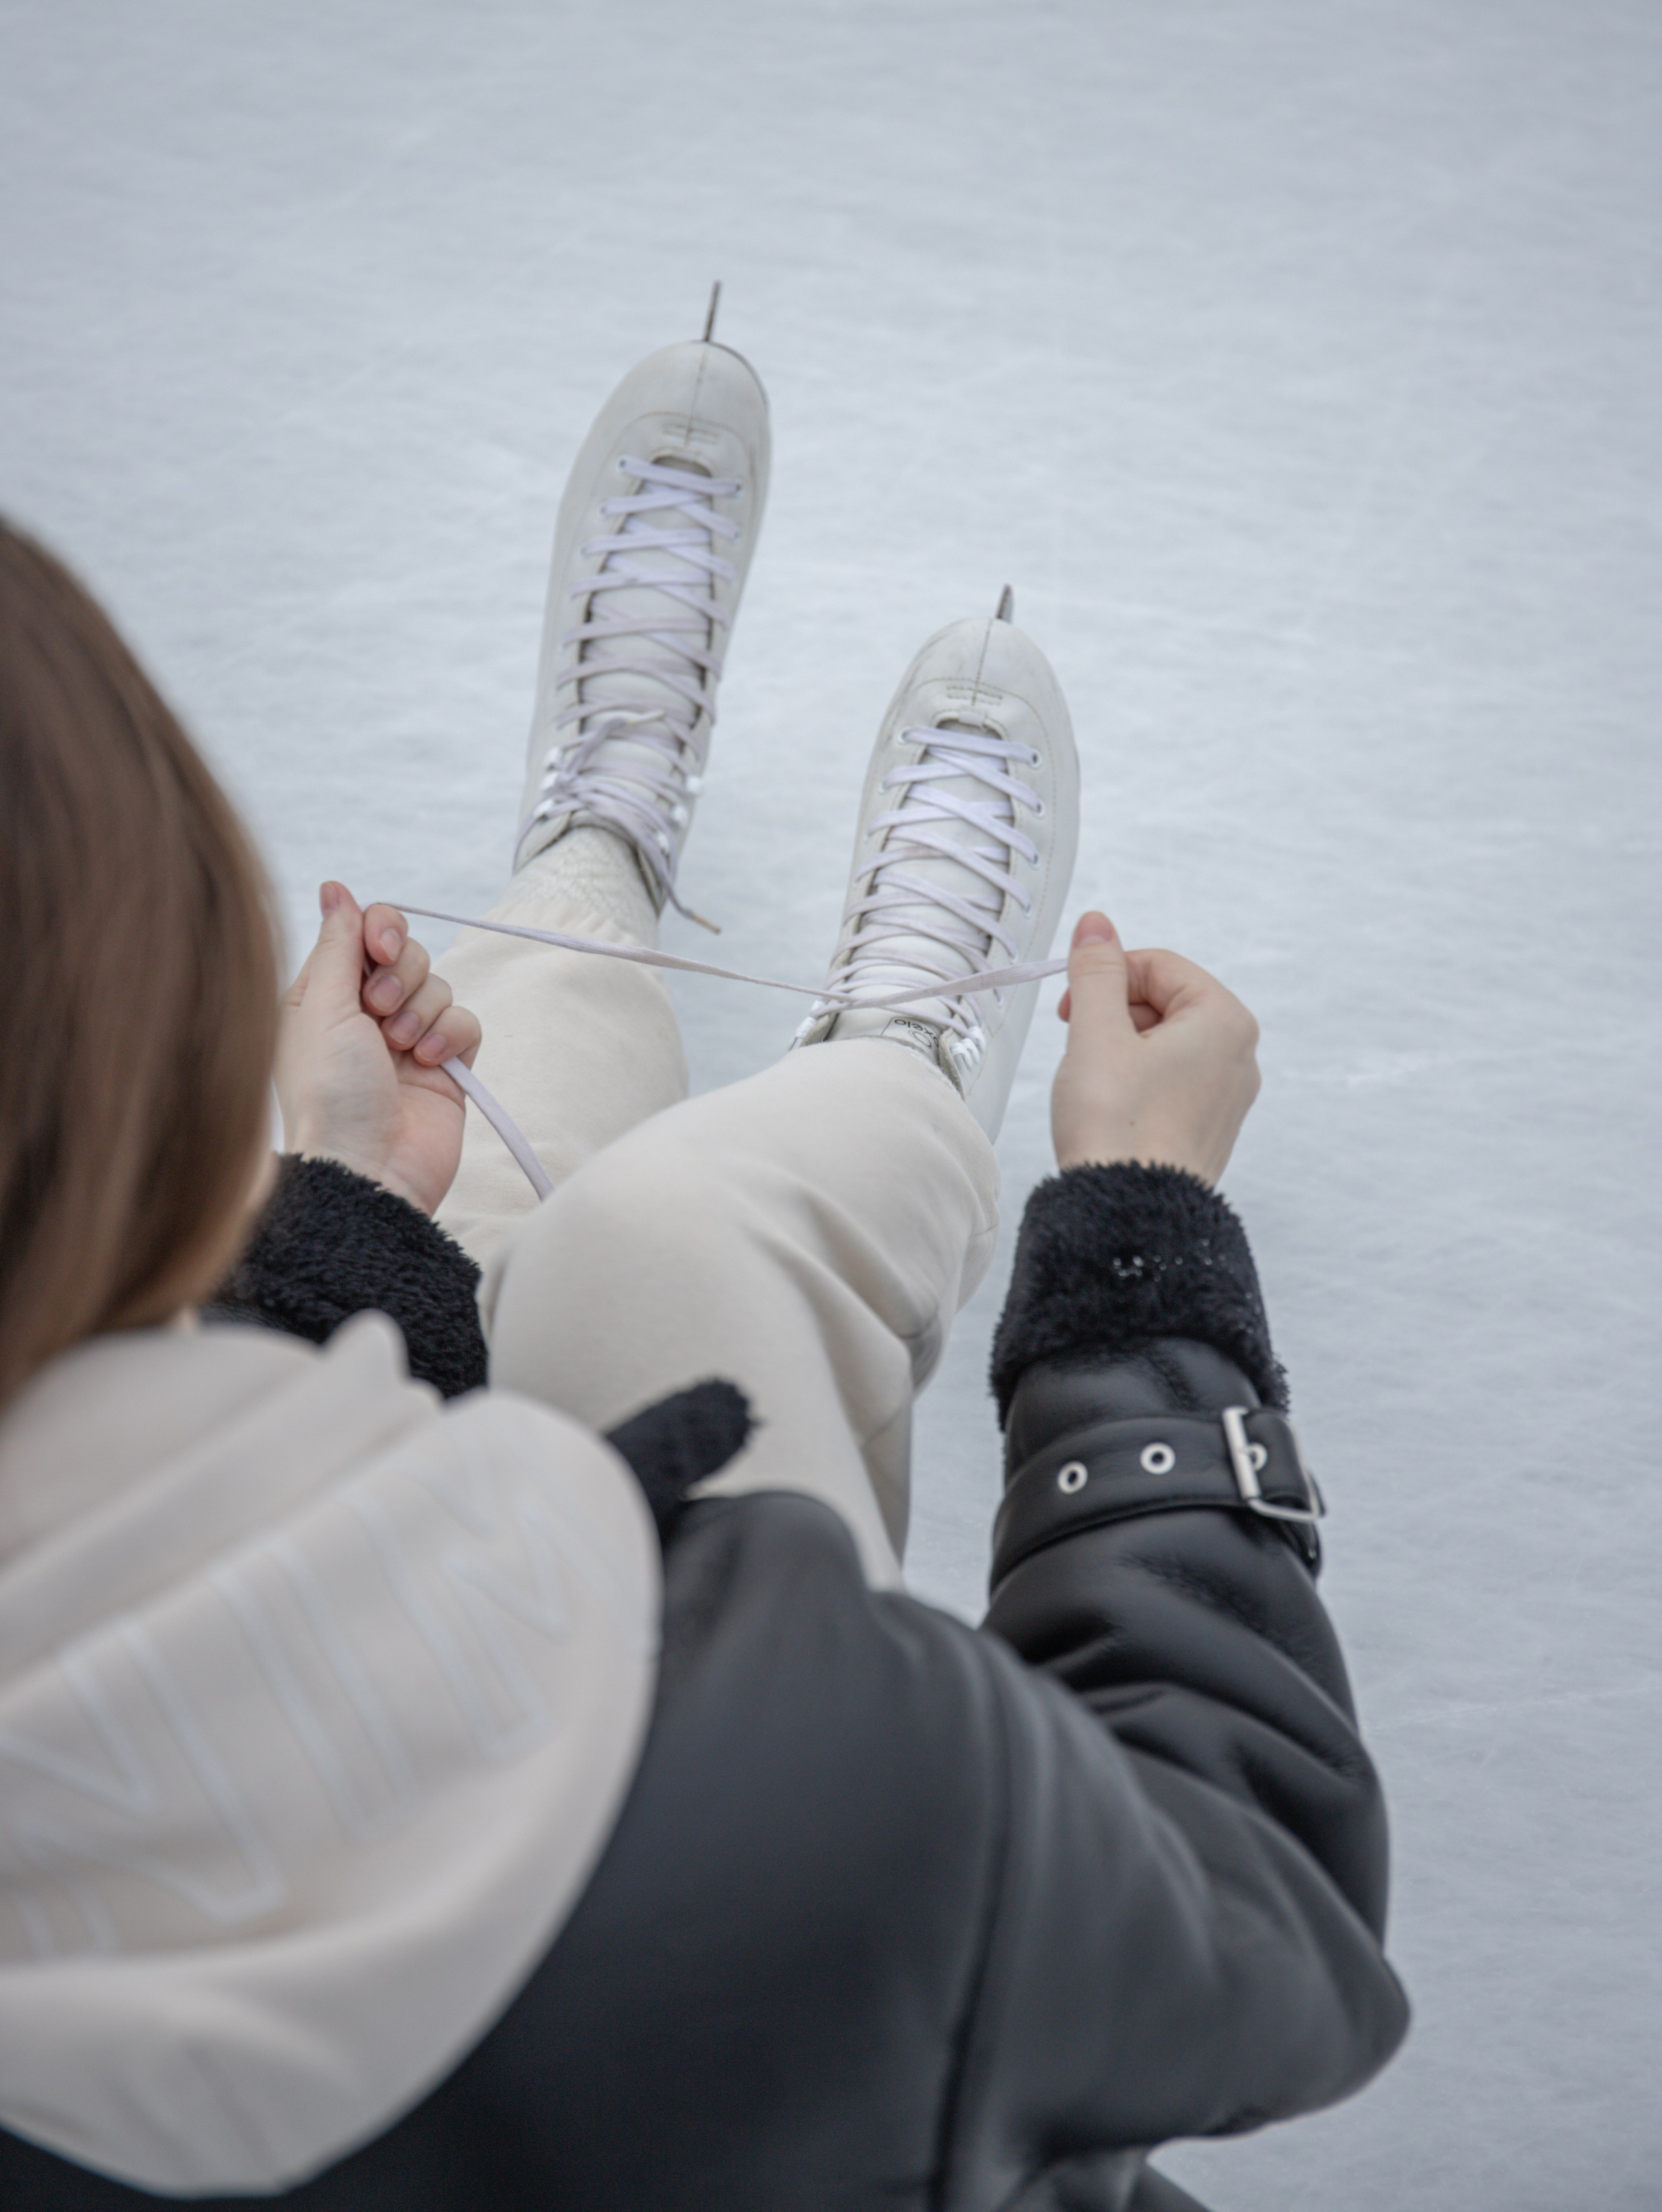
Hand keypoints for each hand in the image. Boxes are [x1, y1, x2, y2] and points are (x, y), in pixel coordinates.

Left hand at [274, 883, 481, 1214]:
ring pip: (439, 985)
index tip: (380, 951)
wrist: (370, 1168)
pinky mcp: (446, 1065)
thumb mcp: (322, 1007)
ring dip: (422, 1012)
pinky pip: (466, 1022)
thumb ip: (338, 944)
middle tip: (380, 1013)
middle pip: (408, 952)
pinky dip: (451, 1037)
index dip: (381, 931)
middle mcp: (366, 1013)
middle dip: (401, 976)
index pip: (365, 930)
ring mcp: (407, 1039)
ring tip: (400, 1050)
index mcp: (327, 994)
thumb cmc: (330, 1094)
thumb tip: (336, 888)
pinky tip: (429, 1064)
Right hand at [1051, 912, 1260, 1184]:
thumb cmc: (1117, 1126)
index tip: (1072, 1005)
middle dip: (1116, 1013)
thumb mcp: (1096, 1033)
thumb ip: (1097, 972)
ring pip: (1166, 1043)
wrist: (1130, 1214)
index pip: (1160, 966)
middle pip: (1167, 1002)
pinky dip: (1137, 1082)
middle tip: (1078, 1043)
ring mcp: (1228, 1096)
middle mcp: (1239, 1056)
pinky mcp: (1210, 1129)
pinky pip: (1172, 1082)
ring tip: (1094, 1083)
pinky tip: (1112, 1110)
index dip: (1108, 975)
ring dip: (1122, 1048)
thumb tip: (1098, 924)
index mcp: (1224, 1020)